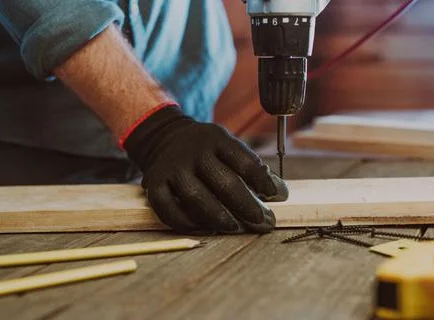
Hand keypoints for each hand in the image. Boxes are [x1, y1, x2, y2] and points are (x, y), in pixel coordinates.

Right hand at [124, 106, 287, 233]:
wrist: (165, 139)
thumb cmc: (207, 150)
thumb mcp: (228, 147)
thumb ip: (251, 167)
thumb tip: (279, 193)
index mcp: (216, 138)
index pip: (245, 161)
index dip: (264, 181)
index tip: (279, 196)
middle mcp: (193, 151)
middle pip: (224, 183)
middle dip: (248, 206)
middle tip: (265, 222)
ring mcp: (172, 168)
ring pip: (196, 198)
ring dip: (220, 218)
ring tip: (238, 228)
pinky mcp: (154, 185)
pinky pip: (169, 210)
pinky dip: (188, 224)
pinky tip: (207, 229)